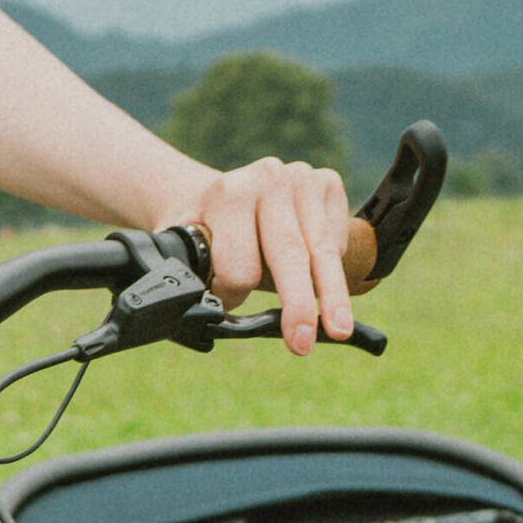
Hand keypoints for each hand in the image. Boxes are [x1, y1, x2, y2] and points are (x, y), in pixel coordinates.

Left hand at [185, 158, 355, 353]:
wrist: (223, 188)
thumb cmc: (204, 226)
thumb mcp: (184, 242)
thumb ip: (191, 271)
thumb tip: (198, 314)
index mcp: (228, 194)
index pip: (240, 260)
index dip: (234, 293)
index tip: (228, 305)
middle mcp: (269, 179)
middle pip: (289, 253)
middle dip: (296, 304)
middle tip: (301, 344)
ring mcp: (303, 178)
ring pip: (323, 249)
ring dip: (332, 295)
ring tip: (338, 329)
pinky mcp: (328, 183)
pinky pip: (337, 238)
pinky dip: (334, 266)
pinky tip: (318, 274)